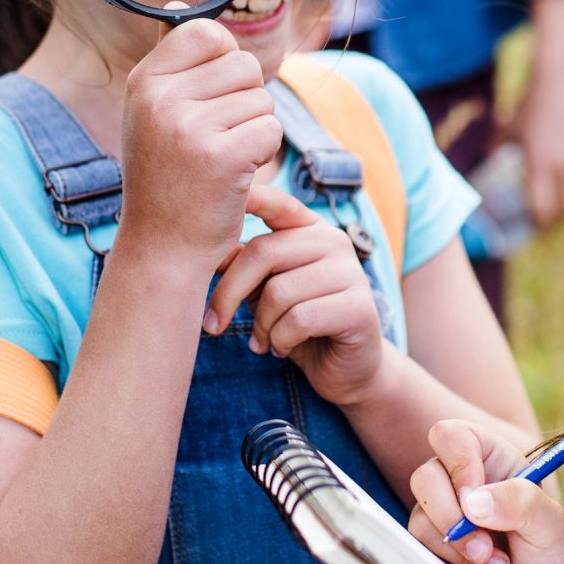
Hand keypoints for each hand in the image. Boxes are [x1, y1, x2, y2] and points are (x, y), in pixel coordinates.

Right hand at [117, 20, 280, 265]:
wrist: (163, 247)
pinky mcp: (221, 156)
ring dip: (255, 130)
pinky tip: (235, 176)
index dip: (225, 62)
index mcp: (143, 81)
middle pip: (244, 65)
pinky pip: (270, 130)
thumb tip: (180, 4)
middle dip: (245, 102)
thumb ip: (171, 60)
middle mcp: (160, 98)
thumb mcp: (154, 113)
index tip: (212, 98)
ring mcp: (188, 127)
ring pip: (261, 99)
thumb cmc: (166, 176)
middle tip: (217, 139)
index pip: (207, 32)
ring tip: (223, 159)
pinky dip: (263, 154)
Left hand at [205, 182, 385, 402]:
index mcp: (310, 230)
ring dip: (260, 325)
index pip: (278, 203)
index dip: (252, 197)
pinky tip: (282, 349)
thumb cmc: (300, 325)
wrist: (346, 369)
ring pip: (279, 291)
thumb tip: (204, 247)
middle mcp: (334, 241)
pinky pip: (299, 319)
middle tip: (213, 325)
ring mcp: (351, 272)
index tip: (223, 194)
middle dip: (228, 293)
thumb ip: (244, 265)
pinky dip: (280, 340)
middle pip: (263, 252)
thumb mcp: (266, 290)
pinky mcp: (359, 307)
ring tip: (262, 341)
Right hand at [406, 420, 563, 563]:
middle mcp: (461, 482)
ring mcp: (442, 515)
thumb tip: (472, 502)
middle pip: (425, 476)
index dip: (458, 462)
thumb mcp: (550, 525)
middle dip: (451, 514)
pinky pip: (417, 547)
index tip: (475, 497)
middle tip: (485, 544)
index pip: (452, 437)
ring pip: (419, 515)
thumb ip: (520, 501)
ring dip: (456, 545)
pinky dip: (450, 563)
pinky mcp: (431, 547)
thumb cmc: (551, 557)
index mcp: (491, 459)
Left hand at [507, 0, 563, 228]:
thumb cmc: (531, 103)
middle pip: (563, 209)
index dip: (538, 223)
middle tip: (547, 228)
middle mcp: (563, 165)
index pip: (542, 208)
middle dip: (554, 222)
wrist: (563, 79)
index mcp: (538, 163)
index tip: (533, 225)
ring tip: (563, 217)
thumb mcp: (508, 126)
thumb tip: (484, 158)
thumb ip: (495, 146)